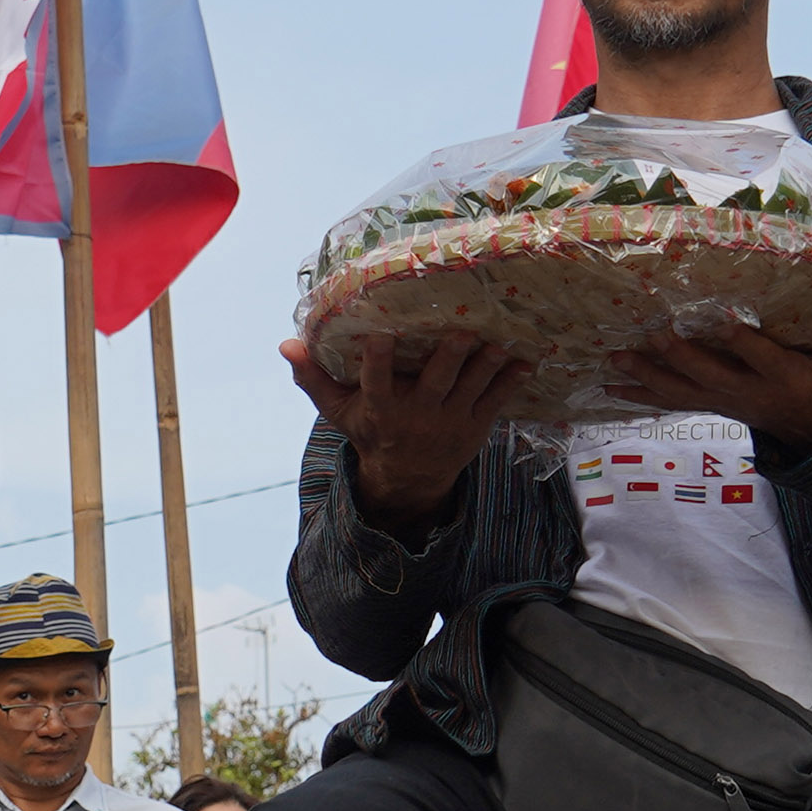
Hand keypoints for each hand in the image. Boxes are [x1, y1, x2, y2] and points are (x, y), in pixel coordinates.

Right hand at [283, 329, 528, 525]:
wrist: (407, 479)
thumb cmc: (371, 433)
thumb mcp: (339, 412)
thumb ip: (315, 378)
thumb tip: (286, 345)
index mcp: (381, 409)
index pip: (376, 382)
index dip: (377, 359)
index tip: (380, 334)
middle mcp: (416, 417)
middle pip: (435, 384)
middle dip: (449, 359)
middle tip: (461, 332)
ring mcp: (449, 423)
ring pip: (471, 390)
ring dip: (487, 366)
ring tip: (500, 342)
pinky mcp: (475, 427)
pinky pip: (496, 402)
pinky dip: (510, 382)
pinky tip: (525, 361)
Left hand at [601, 306, 811, 452]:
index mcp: (784, 376)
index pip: (762, 358)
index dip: (743, 342)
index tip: (724, 320)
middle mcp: (749, 392)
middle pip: (712, 375)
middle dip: (682, 357)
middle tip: (655, 333)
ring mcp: (727, 401)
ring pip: (683, 391)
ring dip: (648, 377)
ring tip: (615, 359)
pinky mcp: (713, 404)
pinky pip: (672, 402)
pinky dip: (642, 395)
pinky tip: (610, 387)